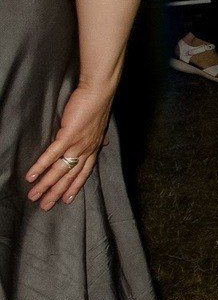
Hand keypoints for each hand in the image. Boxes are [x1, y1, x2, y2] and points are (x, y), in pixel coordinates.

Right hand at [26, 80, 112, 209]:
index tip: (66, 200)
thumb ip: (99, 137)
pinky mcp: (67, 136)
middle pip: (69, 177)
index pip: (84, 173)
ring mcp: (77, 144)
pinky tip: (30, 177)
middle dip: (56, 193)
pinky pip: (51, 155)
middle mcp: (86, 150)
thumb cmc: (97, 107)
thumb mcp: (101, 126)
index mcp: (93, 148)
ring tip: (33, 196)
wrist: (98, 92)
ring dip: (45, 185)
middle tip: (44, 206)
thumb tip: (105, 142)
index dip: (74, 187)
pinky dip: (40, 167)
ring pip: (59, 170)